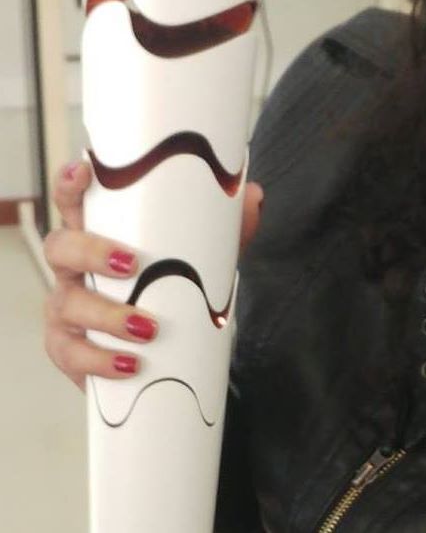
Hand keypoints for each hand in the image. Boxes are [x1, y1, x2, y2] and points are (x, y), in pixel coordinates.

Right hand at [43, 159, 263, 390]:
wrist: (166, 347)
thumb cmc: (172, 284)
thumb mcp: (203, 254)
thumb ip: (229, 227)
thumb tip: (256, 196)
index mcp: (100, 233)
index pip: (74, 201)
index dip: (70, 184)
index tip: (83, 171)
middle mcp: (74, 266)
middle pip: (61, 247)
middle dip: (91, 252)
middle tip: (131, 263)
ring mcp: (66, 306)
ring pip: (67, 303)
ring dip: (107, 315)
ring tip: (147, 326)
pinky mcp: (67, 348)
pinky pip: (72, 353)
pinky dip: (100, 359)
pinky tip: (128, 362)